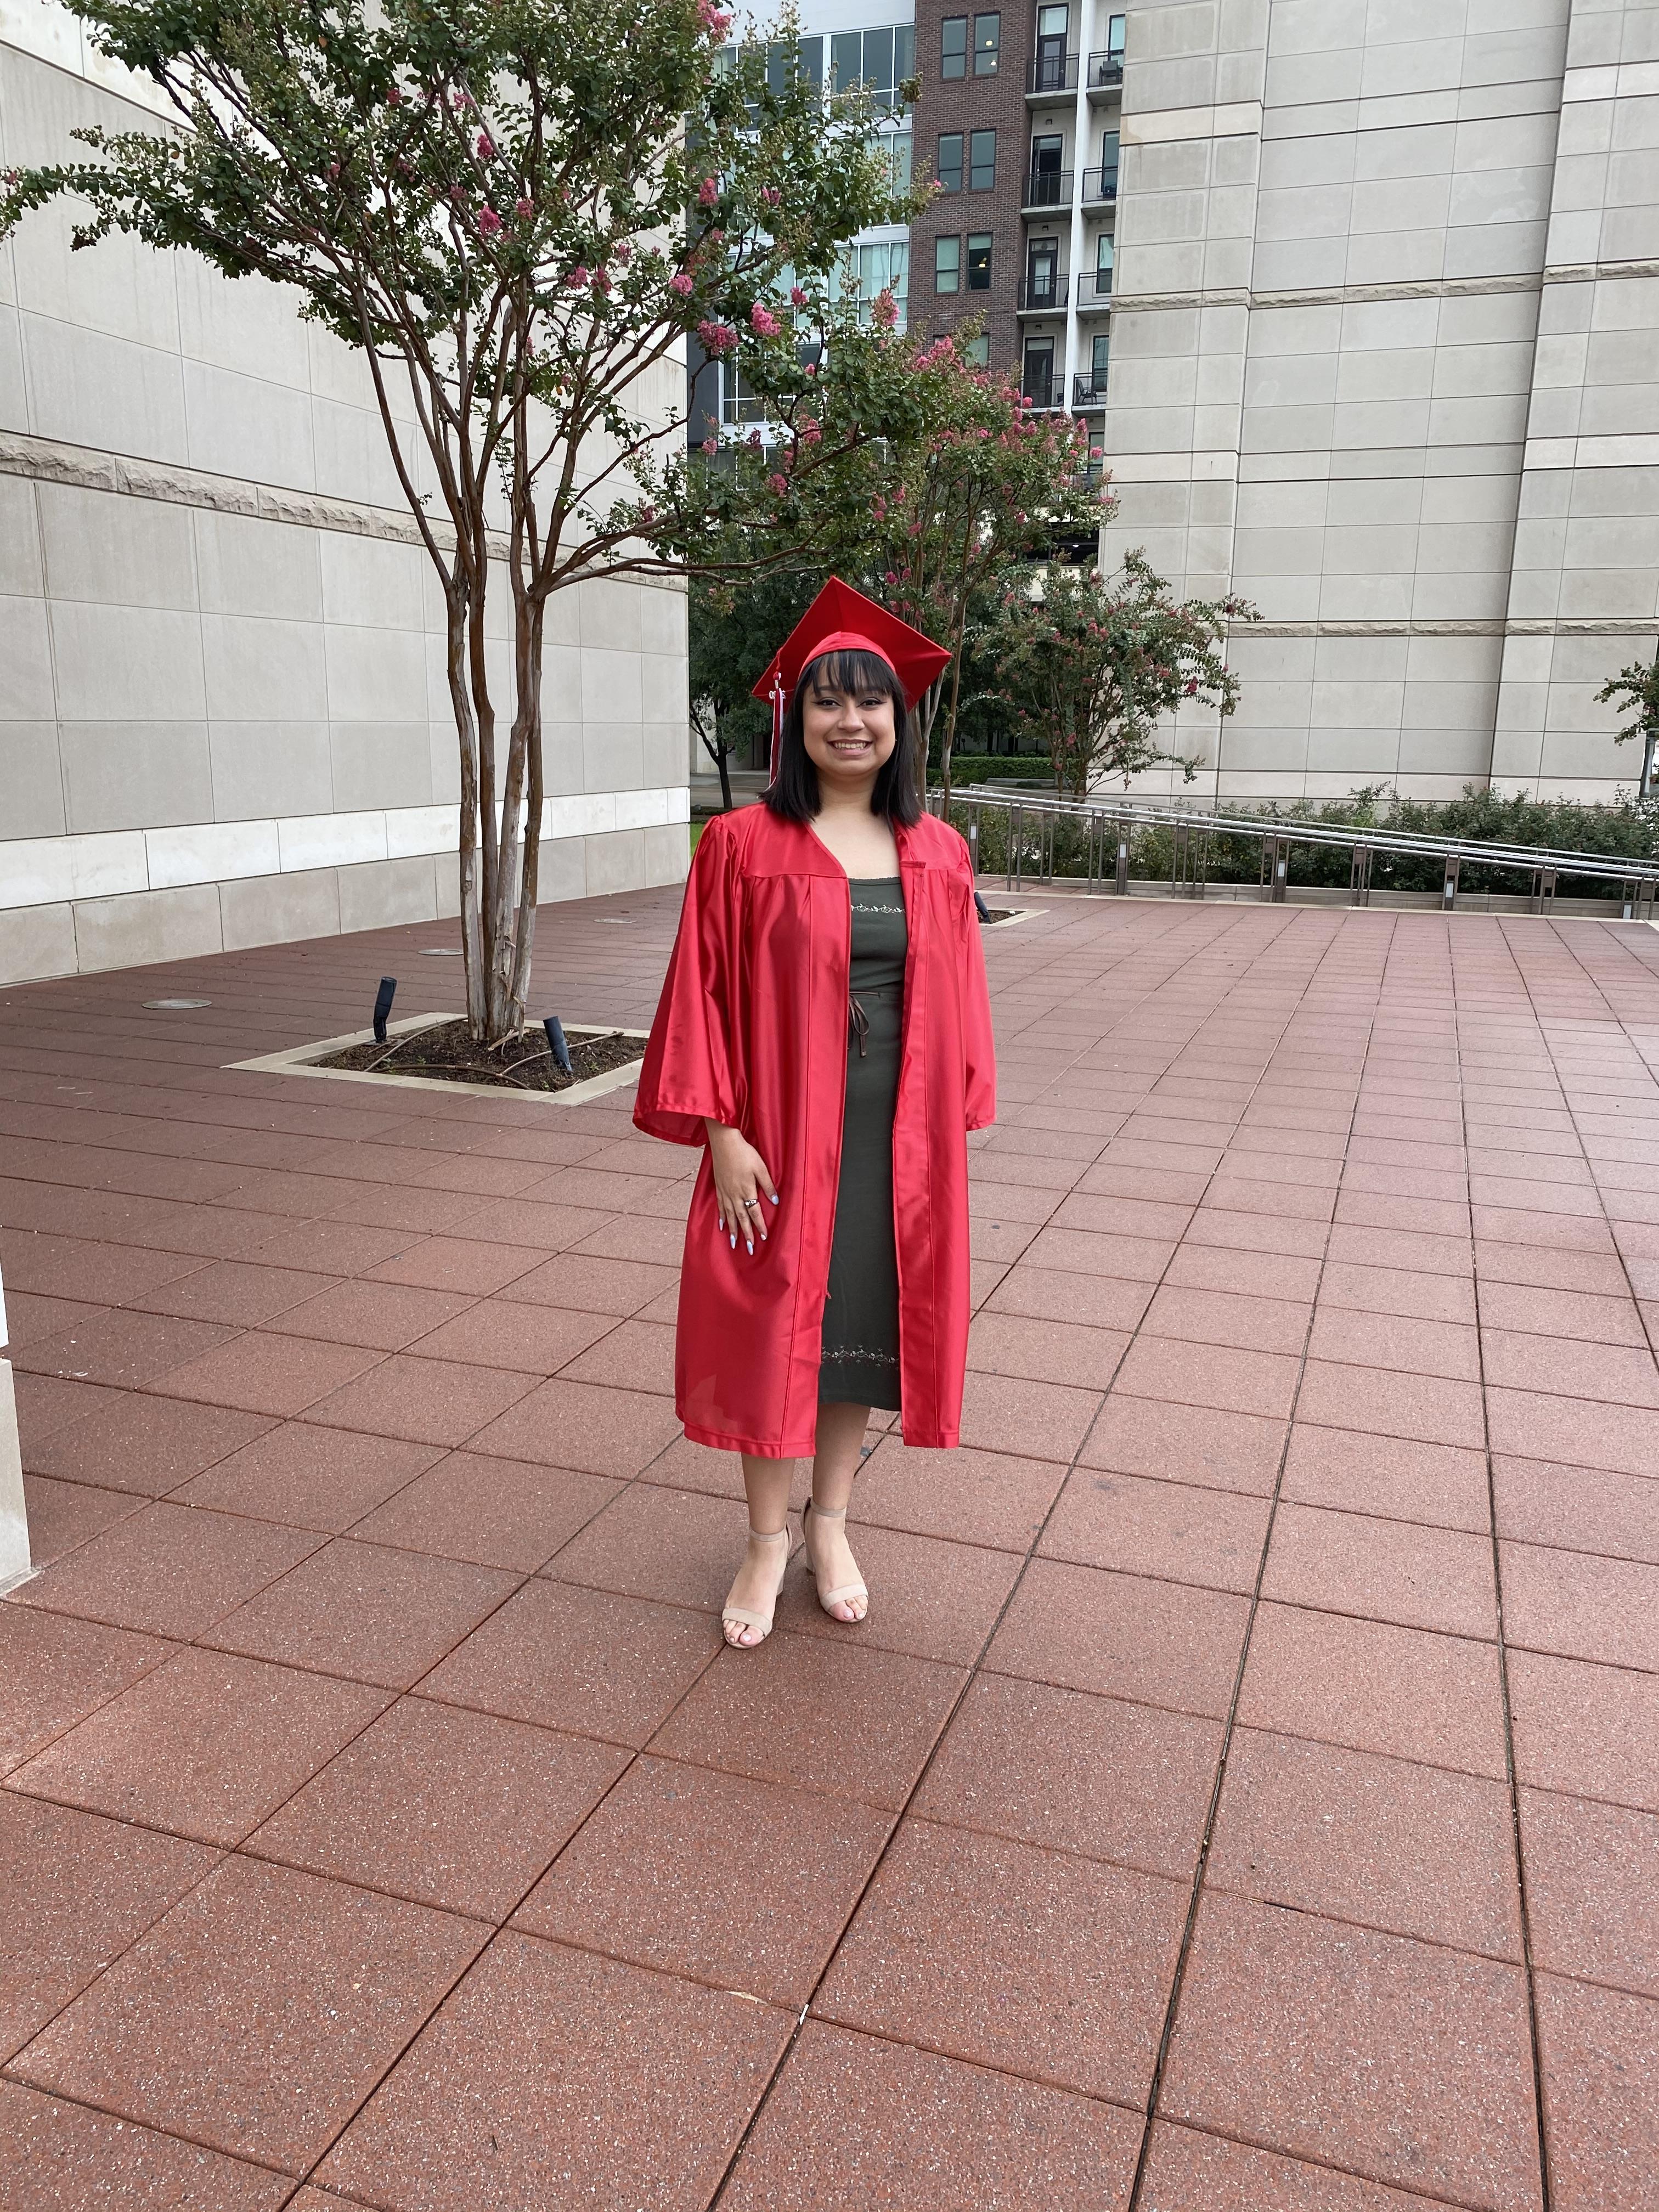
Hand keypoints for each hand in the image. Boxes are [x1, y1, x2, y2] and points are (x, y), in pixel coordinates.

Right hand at [705, 1120, 778, 1254]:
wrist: (724, 1142)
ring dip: (733, 1230)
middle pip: (742, 1218)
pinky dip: (722, 1217)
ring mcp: (725, 1192)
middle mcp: (735, 1194)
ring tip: (733, 1243)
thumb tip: (775, 1201)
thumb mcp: (761, 1167)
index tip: (763, 1237)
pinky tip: (722, 1225)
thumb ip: (768, 1185)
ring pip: (730, 1216)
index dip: (760, 1226)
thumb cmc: (744, 1153)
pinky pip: (720, 1207)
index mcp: (747, 1190)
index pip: (755, 1213)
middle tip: (749, 1249)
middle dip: (746, 1235)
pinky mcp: (719, 1187)